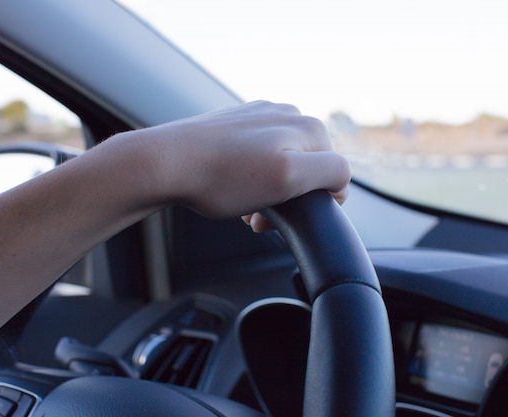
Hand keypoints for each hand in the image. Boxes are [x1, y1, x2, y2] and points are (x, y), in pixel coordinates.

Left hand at [130, 100, 349, 230]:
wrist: (164, 163)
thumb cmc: (222, 177)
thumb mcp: (287, 178)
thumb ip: (329, 172)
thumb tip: (343, 177)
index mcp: (307, 127)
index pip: (335, 174)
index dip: (314, 203)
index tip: (283, 218)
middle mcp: (286, 115)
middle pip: (307, 169)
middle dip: (289, 197)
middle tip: (259, 217)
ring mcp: (258, 117)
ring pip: (281, 165)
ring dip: (268, 191)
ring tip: (243, 206)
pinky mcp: (235, 124)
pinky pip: (257, 157)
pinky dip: (250, 179)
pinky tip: (231, 189)